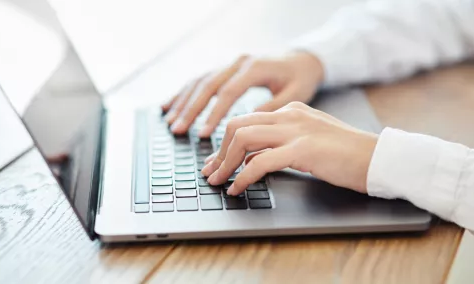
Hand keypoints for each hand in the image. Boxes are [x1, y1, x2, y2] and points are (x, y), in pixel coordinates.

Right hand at [162, 52, 324, 136]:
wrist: (303, 59)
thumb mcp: (296, 94)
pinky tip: (170, 106)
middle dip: (190, 110)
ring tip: (170, 122)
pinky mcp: (225, 68)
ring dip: (183, 102)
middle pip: (207, 85)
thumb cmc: (301, 78)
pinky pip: (200, 79)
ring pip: (199, 81)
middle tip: (178, 130)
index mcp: (255, 68)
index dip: (213, 114)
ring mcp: (230, 63)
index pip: (228, 92)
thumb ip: (272, 107)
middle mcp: (238, 62)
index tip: (203, 134)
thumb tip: (248, 124)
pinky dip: (184, 93)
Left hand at [201, 102, 378, 194]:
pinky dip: (243, 177)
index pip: (247, 121)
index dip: (225, 143)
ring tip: (217, 182)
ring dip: (225, 163)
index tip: (216, 162)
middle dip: (218, 151)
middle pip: (237, 126)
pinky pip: (261, 161)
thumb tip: (251, 160)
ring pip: (243, 139)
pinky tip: (237, 189)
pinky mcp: (303, 149)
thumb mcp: (308, 142)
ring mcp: (296, 130)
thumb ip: (280, 145)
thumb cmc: (347, 155)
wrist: (379, 158)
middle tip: (210, 172)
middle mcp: (290, 116)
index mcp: (291, 111)